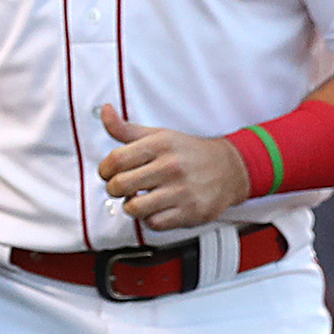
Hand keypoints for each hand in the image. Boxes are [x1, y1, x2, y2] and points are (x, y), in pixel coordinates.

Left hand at [94, 107, 251, 232]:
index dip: (104, 169)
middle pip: (120, 185)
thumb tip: (105, 111)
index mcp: (160, 145)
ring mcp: (181, 190)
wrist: (229, 168)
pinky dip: (150, 219)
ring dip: (131, 206)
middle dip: (114, 189)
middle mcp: (170, 167)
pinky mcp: (190, 212)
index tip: (109, 173)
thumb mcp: (158, 135)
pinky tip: (156, 208)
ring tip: (139, 199)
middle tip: (122, 187)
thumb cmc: (188, 152)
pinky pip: (154, 223)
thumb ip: (126, 128)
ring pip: (134, 208)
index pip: (116, 159)